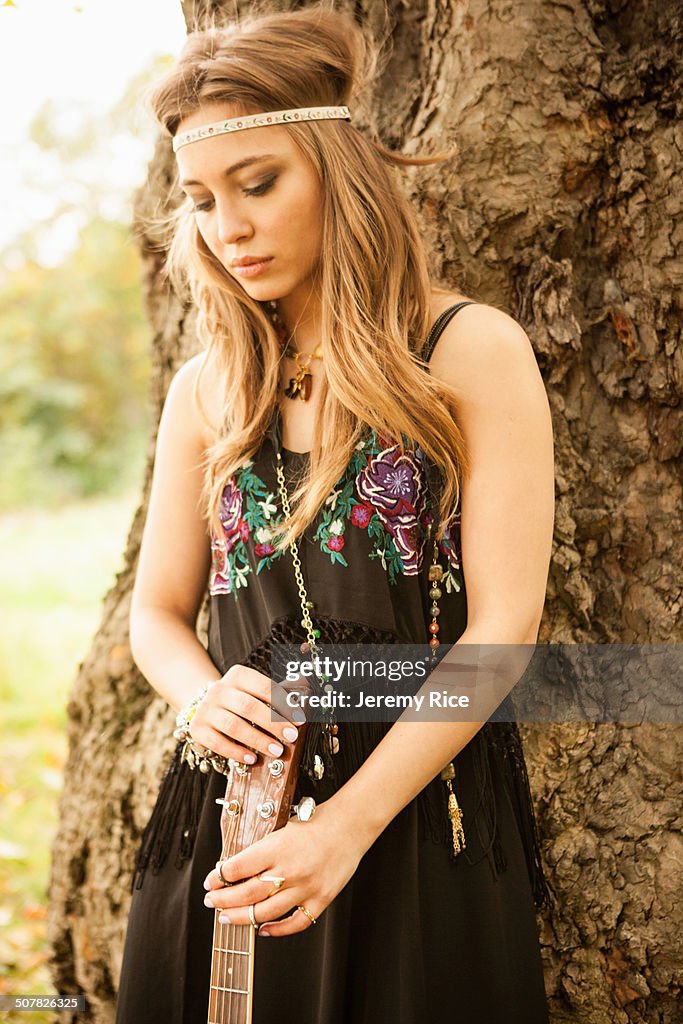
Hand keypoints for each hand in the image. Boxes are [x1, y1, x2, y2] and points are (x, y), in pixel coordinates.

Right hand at [190, 664, 306, 764]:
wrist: (206, 706)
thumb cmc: (241, 699)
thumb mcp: (256, 690)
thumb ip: (279, 692)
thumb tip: (306, 690)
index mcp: (238, 675)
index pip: (263, 687)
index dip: (283, 704)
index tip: (300, 720)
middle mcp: (219, 690)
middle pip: (248, 706)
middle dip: (273, 723)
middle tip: (291, 737)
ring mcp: (206, 709)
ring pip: (233, 725)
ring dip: (258, 740)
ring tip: (277, 751)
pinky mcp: (198, 729)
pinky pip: (217, 742)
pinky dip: (236, 752)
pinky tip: (252, 759)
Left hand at [202, 800, 363, 936]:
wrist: (349, 825)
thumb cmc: (316, 822)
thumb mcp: (282, 828)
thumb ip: (262, 849)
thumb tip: (235, 869)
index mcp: (278, 847)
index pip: (237, 868)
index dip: (218, 877)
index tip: (210, 880)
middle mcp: (290, 869)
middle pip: (247, 894)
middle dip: (222, 900)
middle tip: (210, 901)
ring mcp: (306, 887)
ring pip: (265, 913)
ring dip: (241, 917)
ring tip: (227, 917)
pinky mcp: (321, 899)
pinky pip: (295, 923)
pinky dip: (276, 930)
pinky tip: (263, 929)